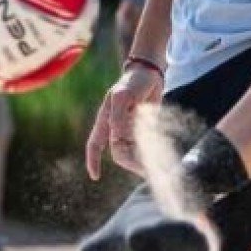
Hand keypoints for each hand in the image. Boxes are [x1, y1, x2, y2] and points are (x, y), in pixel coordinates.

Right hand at [85, 65, 163, 180]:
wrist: (150, 73)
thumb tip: (116, 140)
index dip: (93, 161)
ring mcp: (129, 129)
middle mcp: (116, 127)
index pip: (95, 144)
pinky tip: (157, 159)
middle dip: (131, 162)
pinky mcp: (143, 129)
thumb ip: (119, 117)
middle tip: (147, 170)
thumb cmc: (133, 82)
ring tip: (155, 169)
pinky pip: (143, 146)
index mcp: (106, 119)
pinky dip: (149, 154)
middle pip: (119, 152)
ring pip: (132, 152)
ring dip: (141, 161)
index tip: (96, 177)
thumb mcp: (124, 97)